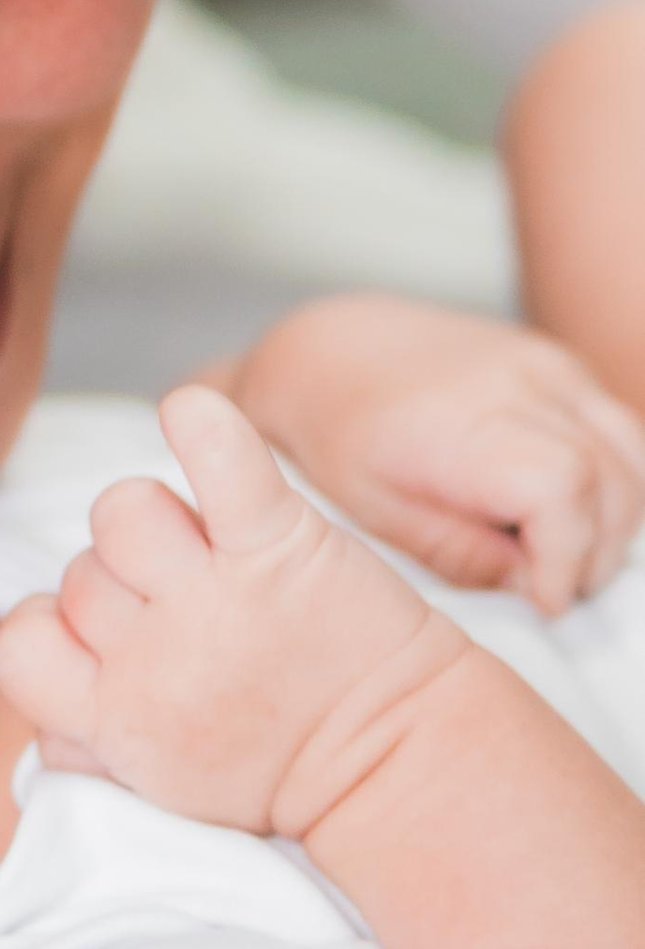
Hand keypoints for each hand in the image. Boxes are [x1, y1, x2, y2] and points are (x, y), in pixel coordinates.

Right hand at [0, 386, 460, 837]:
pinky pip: (221, 461)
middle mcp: (154, 658)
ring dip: (158, 522)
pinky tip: (192, 414)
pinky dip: (202, 425)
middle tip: (197, 620)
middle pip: (82, 571)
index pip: (19, 646)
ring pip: (122, 511)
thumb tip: (45, 720)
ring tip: (213, 557)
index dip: (54, 630)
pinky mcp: (278, 546)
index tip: (107, 645)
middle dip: (126, 586)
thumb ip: (83, 745)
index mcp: (113, 721)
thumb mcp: (158, 787)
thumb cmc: (281, 771)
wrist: (403, 768)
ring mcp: (213, 598)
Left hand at [220, 294, 644, 615]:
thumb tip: (536, 586)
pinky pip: (618, 431)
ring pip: (630, 458)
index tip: (546, 600)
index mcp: (465, 421)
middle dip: (594, 553)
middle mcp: (520, 382)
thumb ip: (462, 556)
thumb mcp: (378, 513)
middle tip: (549, 587)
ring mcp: (549, 366)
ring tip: (557, 553)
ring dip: (613, 520)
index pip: (561, 490)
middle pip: (608, 481)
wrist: (334, 347)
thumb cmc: (342, 431)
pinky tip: (562, 510)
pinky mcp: (561, 364)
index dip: (568, 558)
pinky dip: (610, 481)